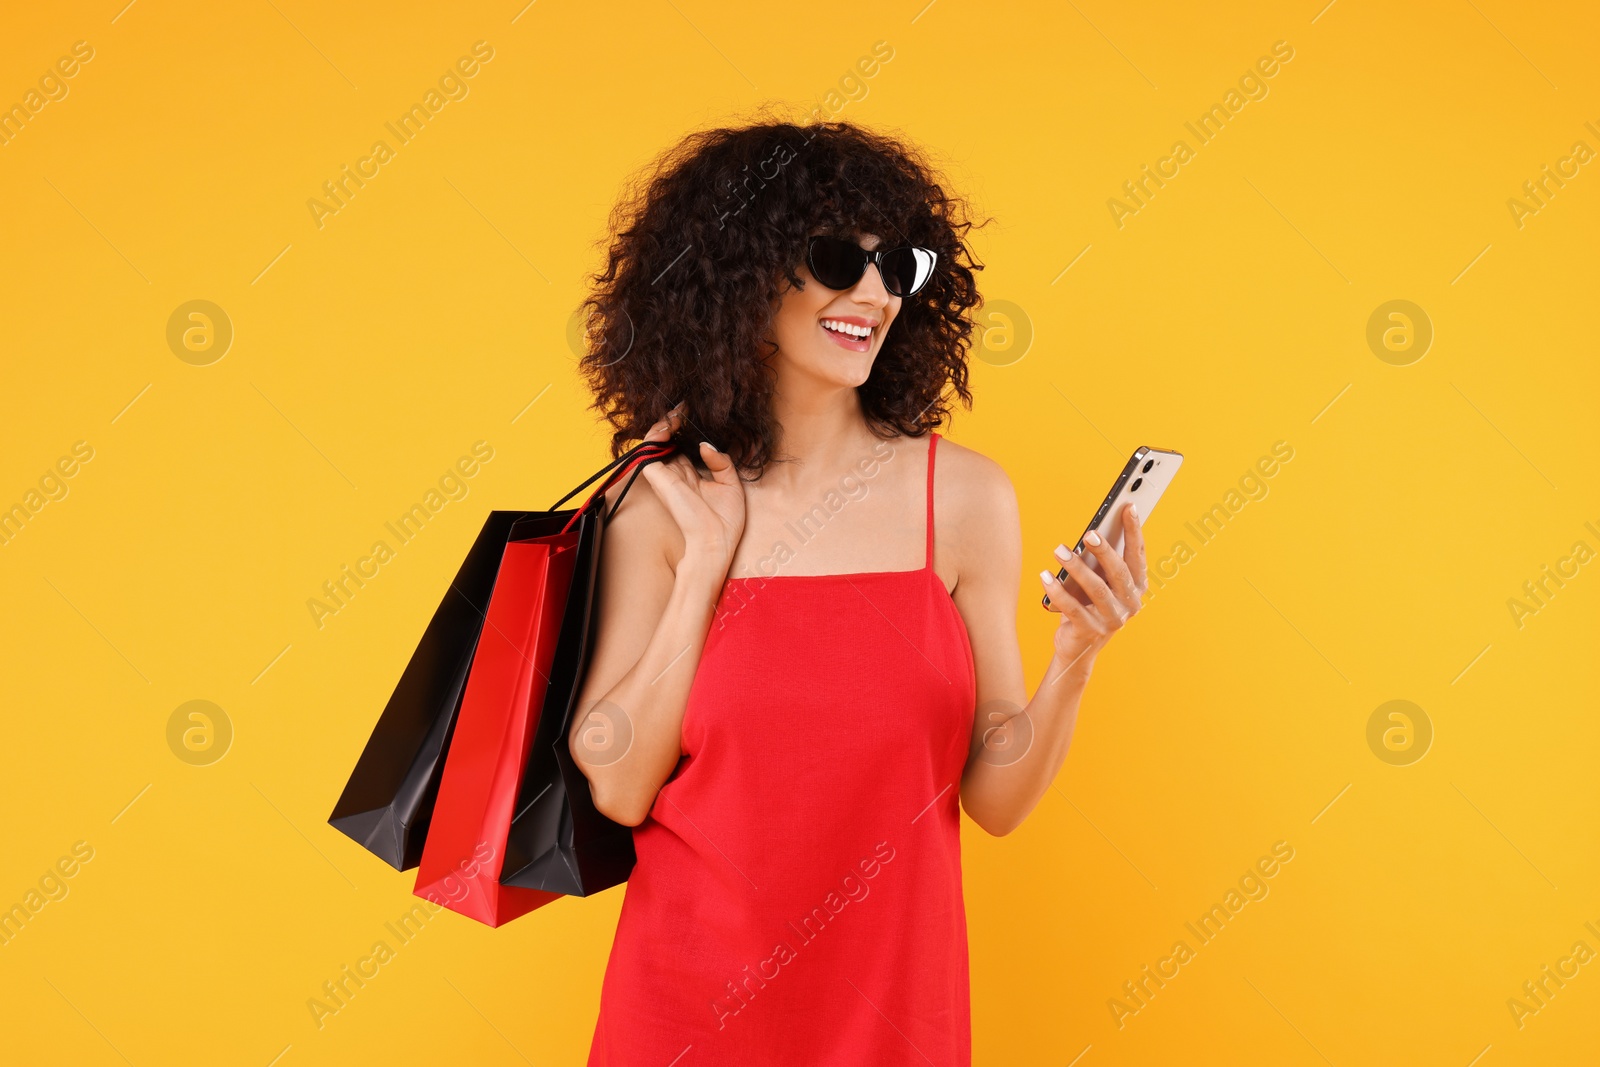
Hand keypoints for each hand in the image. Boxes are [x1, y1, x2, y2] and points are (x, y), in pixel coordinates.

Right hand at [637, 405, 745, 571]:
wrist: (716, 541)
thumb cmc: (724, 521)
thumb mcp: (731, 484)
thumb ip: (720, 461)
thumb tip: (704, 444)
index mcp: (692, 476)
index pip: (682, 445)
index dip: (686, 428)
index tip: (694, 411)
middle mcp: (676, 474)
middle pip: (667, 440)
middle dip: (674, 420)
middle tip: (685, 407)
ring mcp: (666, 475)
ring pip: (654, 441)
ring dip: (663, 423)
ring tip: (677, 413)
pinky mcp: (659, 477)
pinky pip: (648, 449)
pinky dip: (654, 433)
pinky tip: (670, 424)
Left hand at [1039, 502, 1146, 672]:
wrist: (1077, 646)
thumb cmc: (1088, 605)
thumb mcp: (1099, 582)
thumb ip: (1101, 562)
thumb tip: (1094, 532)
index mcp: (1136, 588)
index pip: (1138, 555)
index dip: (1135, 531)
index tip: (1129, 507)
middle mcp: (1130, 604)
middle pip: (1119, 573)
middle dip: (1105, 551)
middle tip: (1089, 533)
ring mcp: (1112, 620)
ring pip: (1097, 590)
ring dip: (1077, 567)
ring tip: (1059, 550)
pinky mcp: (1091, 632)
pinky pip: (1073, 609)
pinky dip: (1058, 591)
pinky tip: (1045, 576)